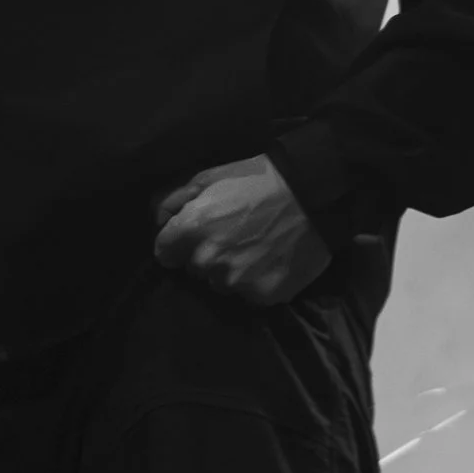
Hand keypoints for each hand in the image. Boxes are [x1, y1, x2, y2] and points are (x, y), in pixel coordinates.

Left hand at [152, 156, 329, 306]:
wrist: (314, 193)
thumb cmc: (260, 179)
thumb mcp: (211, 176)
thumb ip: (177, 200)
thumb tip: (159, 221)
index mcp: (192, 228)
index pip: (164, 253)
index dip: (176, 245)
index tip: (191, 239)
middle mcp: (208, 260)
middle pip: (194, 269)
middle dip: (205, 255)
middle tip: (232, 236)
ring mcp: (237, 281)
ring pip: (221, 283)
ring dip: (231, 270)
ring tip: (254, 248)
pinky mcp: (263, 296)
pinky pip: (249, 293)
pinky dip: (257, 280)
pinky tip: (271, 259)